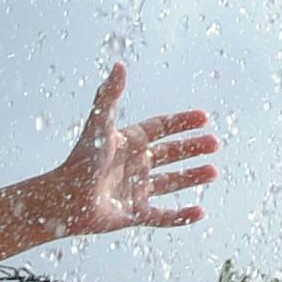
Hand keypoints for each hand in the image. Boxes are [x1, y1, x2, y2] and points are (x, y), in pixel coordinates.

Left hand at [46, 64, 217, 236]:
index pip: (161, 128)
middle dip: (193, 148)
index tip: (204, 118)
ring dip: (192, 177)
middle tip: (215, 144)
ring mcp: (135, 190)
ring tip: (213, 172)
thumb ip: (110, 96)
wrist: (65, 201)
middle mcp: (133, 165)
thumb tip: (119, 65)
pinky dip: (181, 216)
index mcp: (128, 142)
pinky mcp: (134, 215)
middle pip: (170, 154)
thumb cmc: (81, 161)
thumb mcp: (100, 125)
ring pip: (171, 183)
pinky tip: (200, 211)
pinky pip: (163, 217)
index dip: (182, 122)